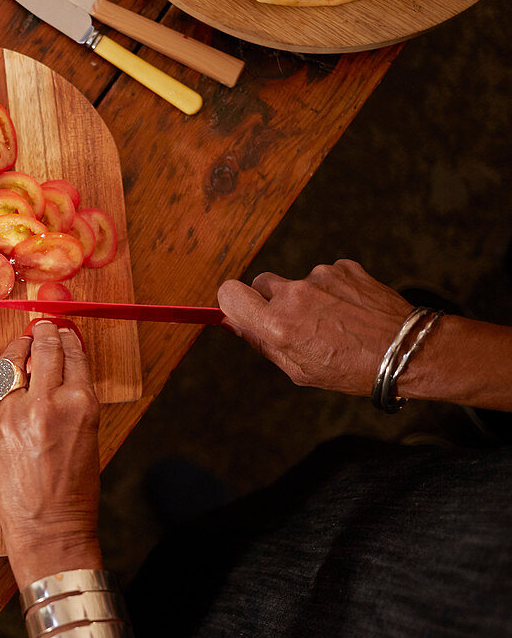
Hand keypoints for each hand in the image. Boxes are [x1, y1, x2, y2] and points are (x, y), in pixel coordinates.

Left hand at [0, 321, 101, 586]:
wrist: (47, 529)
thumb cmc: (76, 489)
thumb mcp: (89, 435)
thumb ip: (74, 399)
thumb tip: (63, 368)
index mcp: (79, 405)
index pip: (72, 356)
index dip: (68, 339)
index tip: (64, 331)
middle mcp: (46, 404)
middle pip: (43, 351)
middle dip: (44, 334)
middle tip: (43, 327)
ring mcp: (12, 416)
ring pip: (13, 366)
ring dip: (20, 349)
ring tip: (24, 342)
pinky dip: (6, 383)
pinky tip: (11, 378)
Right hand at [217, 259, 412, 395]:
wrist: (407, 351)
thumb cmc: (352, 369)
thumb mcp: (299, 370)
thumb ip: (262, 343)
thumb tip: (234, 323)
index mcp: (277, 325)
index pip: (229, 294)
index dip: (232, 301)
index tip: (243, 310)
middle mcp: (294, 296)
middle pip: (261, 283)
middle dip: (271, 300)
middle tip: (296, 323)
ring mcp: (320, 277)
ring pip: (297, 282)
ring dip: (308, 298)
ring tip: (336, 322)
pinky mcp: (343, 267)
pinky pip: (325, 275)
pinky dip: (333, 290)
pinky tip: (351, 311)